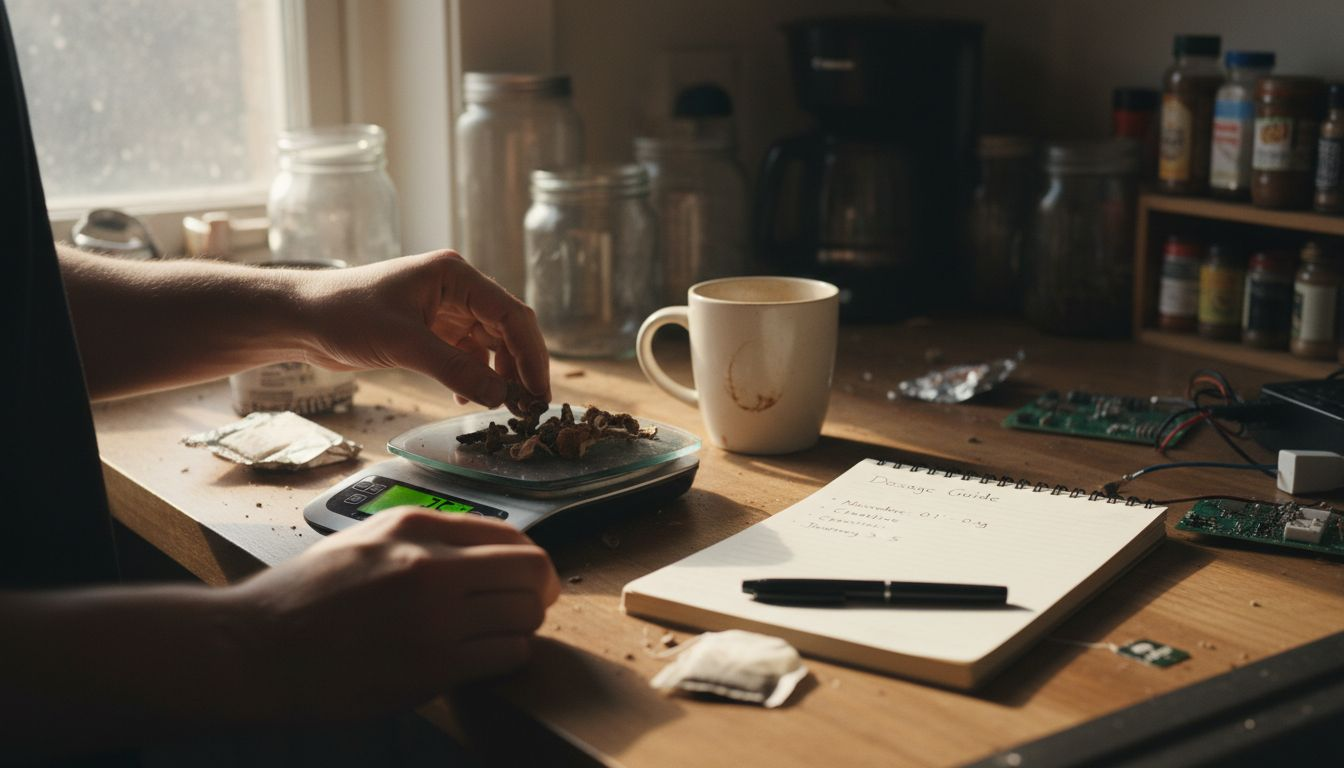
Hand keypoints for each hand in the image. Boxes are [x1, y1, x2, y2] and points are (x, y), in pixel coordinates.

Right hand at [227, 507, 559, 719]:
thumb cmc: (304, 596)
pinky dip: (506, 657)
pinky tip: (482, 660)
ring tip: (499, 636)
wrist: (253, 648)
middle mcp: (429, 565)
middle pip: (532, 571)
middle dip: (540, 592)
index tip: (529, 579)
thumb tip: (487, 550)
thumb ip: (426, 538)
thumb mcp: (365, 539)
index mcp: (413, 526)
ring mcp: (432, 618)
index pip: (510, 534)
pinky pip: (505, 656)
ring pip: (526, 616)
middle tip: (530, 608)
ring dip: (523, 628)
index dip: (529, 561)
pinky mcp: (431, 667)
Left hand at [294, 250, 550, 406]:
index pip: (511, 313)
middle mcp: (455, 289)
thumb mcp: (404, 343)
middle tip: (531, 407)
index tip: (540, 391)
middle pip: (506, 329)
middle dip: (520, 368)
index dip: (532, 354)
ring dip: (498, 375)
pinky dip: (473, 377)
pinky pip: (466, 355)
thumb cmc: (344, 314)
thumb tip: (501, 397)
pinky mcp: (429, 330)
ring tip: (503, 407)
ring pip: (489, 344)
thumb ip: (456, 370)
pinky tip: (468, 398)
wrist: (299, 318)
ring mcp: (443, 310)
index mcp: (454, 276)